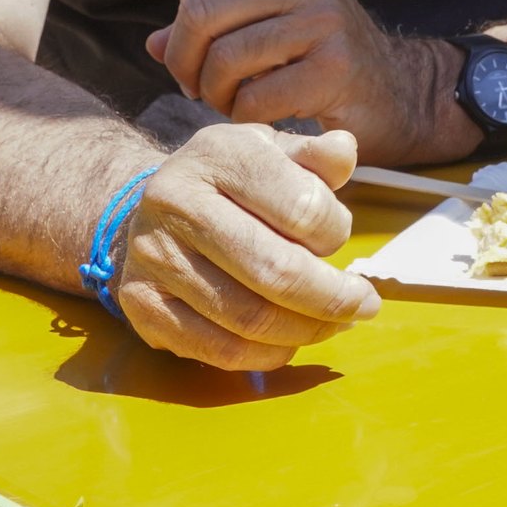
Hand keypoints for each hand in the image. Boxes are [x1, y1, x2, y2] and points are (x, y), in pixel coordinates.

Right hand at [106, 121, 377, 369]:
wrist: (153, 208)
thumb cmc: (230, 181)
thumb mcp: (272, 151)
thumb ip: (314, 155)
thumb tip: (344, 151)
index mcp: (217, 154)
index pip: (302, 207)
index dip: (337, 232)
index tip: (341, 239)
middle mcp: (176, 202)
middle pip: (275, 270)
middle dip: (332, 298)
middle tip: (364, 305)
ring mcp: (153, 257)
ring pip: (249, 317)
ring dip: (306, 330)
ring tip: (334, 324)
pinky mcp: (143, 305)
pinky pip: (218, 350)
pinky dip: (266, 355)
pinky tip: (290, 341)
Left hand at [147, 0, 445, 162]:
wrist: (401, 94)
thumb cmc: (323, 64)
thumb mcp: (269, 32)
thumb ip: (213, 33)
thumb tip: (151, 43)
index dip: (181, 25)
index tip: (196, 59)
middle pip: (201, 13)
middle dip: (185, 62)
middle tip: (199, 90)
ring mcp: (323, 20)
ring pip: (225, 58)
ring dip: (215, 95)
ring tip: (234, 104)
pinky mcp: (335, 68)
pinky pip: (256, 98)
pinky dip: (246, 117)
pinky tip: (265, 117)